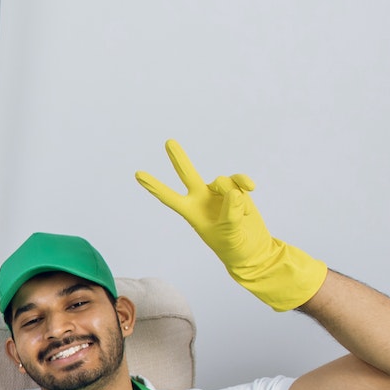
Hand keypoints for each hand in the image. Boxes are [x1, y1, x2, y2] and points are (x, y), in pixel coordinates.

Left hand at [136, 139, 324, 311]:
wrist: (252, 247)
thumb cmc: (234, 245)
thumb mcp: (229, 234)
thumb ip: (230, 214)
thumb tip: (233, 192)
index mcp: (191, 211)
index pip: (169, 197)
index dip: (154, 186)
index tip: (137, 174)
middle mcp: (202, 198)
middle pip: (188, 174)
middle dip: (179, 158)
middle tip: (168, 142)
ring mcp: (219, 192)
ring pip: (223, 182)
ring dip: (237, 199)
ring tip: (242, 216)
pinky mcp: (236, 189)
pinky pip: (238, 180)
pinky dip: (244, 182)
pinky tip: (252, 187)